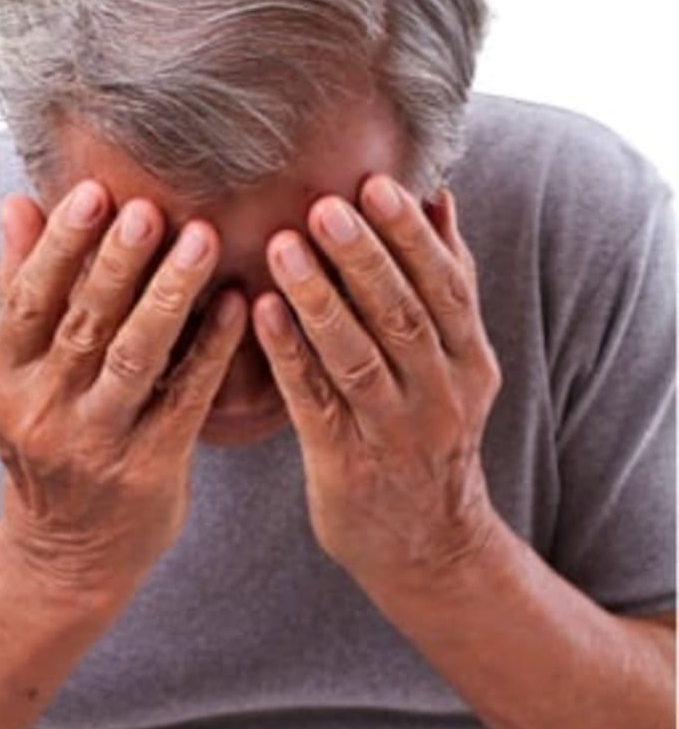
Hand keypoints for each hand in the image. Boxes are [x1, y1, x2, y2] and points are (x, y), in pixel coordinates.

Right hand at [0, 181, 246, 599]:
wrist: (66, 553)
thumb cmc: (47, 445)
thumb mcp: (16, 377)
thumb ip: (17, 290)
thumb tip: (15, 204)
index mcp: (3, 382)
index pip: (27, 302)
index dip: (60, 247)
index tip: (94, 192)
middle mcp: (43, 413)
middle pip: (84, 324)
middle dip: (119, 261)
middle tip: (154, 206)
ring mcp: (96, 445)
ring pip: (136, 358)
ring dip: (170, 295)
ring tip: (202, 239)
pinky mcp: (148, 470)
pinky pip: (185, 399)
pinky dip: (211, 348)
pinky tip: (237, 303)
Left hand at [252, 175, 501, 592]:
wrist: (427, 545)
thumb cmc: (428, 432)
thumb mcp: (458, 362)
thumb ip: (447, 283)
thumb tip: (438, 196)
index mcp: (469, 360)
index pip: (445, 287)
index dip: (410, 236)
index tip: (377, 183)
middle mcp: (440, 393)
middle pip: (403, 315)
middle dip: (364, 257)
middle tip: (324, 205)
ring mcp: (392, 431)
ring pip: (357, 356)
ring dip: (319, 299)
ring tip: (281, 246)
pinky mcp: (345, 462)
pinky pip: (313, 400)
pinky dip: (288, 354)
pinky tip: (259, 312)